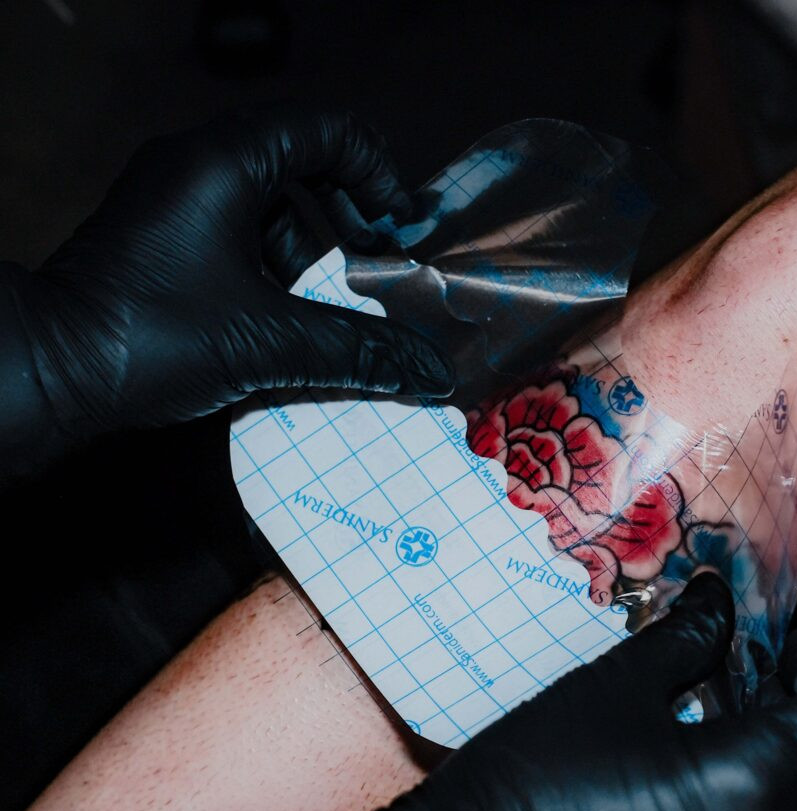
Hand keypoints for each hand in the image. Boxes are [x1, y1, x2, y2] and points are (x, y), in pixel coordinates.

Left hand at [0, 103, 452, 482]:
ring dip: (311, 255)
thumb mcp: (269, 342)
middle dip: (347, 216)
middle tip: (372, 264)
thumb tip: (426, 370)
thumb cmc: (149, 337)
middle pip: (299, 164)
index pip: (325, 129)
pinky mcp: (162, 243)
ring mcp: (174, 205)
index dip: (376, 172)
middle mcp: (196, 169)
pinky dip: (273, 275)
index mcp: (224, 164)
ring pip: (267, 210)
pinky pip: (237, 241)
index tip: (395, 228)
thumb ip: (357, 350)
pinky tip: (288, 327)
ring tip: (335, 311)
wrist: (47, 371)